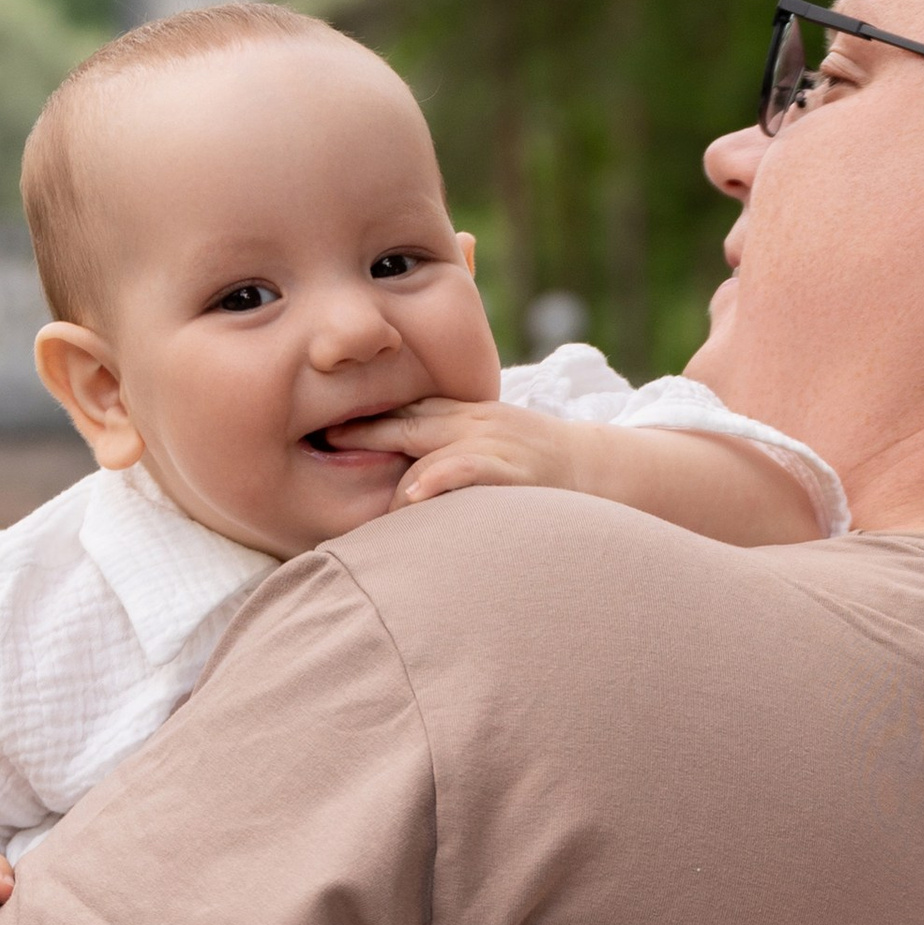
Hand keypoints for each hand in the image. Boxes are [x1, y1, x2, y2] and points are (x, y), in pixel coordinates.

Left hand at [322, 397, 593, 508]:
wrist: (603, 471)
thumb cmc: (540, 469)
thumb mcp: (493, 443)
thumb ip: (449, 450)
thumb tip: (404, 482)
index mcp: (465, 414)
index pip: (405, 409)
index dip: (363, 421)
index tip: (322, 431)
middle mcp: (473, 420)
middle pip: (404, 421)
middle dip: (361, 433)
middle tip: (320, 443)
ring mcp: (492, 441)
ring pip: (424, 452)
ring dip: (395, 486)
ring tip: (376, 515)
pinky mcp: (511, 468)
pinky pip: (462, 468)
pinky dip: (435, 480)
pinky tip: (414, 498)